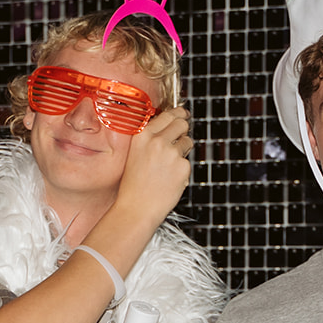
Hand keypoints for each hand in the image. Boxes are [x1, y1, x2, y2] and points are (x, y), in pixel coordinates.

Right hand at [115, 106, 192, 225]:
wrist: (137, 208)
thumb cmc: (134, 185)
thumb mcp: (135, 154)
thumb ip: (151, 139)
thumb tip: (171, 128)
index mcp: (143, 135)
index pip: (167, 115)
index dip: (178, 114)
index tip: (182, 114)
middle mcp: (157, 141)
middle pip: (182, 123)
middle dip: (184, 128)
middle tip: (182, 134)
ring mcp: (172, 153)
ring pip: (187, 142)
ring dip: (183, 150)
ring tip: (168, 166)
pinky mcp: (183, 167)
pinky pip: (188, 162)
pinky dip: (182, 170)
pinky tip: (169, 179)